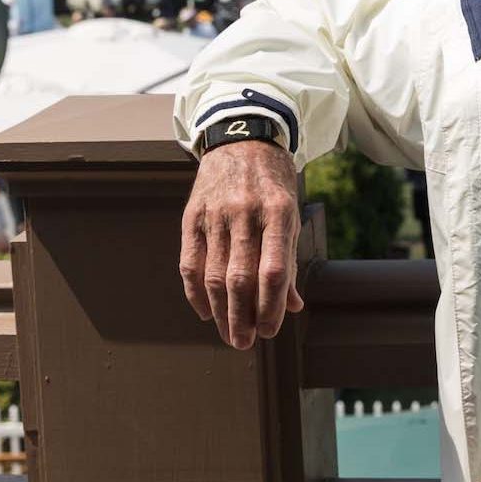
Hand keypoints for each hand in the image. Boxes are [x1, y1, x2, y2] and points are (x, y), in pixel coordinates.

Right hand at [178, 138, 303, 349]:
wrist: (241, 138)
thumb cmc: (272, 182)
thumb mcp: (290, 214)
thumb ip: (287, 259)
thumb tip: (291, 307)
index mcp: (277, 212)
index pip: (273, 271)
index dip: (271, 306)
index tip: (270, 330)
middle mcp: (245, 213)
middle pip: (240, 279)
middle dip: (242, 318)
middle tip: (245, 343)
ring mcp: (215, 214)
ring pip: (213, 276)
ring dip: (220, 312)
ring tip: (229, 334)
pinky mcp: (192, 216)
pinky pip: (189, 264)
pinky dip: (195, 293)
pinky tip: (205, 312)